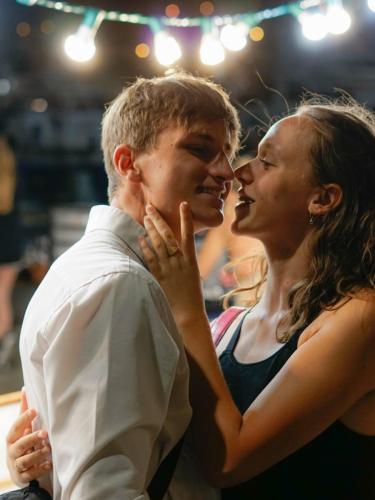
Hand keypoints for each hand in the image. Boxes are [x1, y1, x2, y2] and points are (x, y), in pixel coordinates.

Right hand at [6, 389, 51, 485]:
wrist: (18, 469)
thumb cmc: (22, 442)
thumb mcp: (22, 428)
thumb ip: (24, 410)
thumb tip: (25, 388)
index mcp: (12, 438)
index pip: (16, 427)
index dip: (24, 418)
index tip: (35, 410)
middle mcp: (12, 451)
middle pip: (20, 445)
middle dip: (32, 439)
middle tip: (45, 433)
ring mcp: (17, 465)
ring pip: (25, 461)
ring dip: (37, 455)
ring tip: (48, 449)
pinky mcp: (23, 477)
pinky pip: (31, 474)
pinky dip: (40, 469)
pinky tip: (49, 464)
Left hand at [140, 202, 206, 327]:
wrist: (187, 313)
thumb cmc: (191, 293)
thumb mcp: (192, 273)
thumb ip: (184, 258)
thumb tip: (175, 246)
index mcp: (190, 260)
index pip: (188, 234)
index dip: (186, 218)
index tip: (183, 204)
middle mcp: (179, 261)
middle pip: (167, 236)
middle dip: (159, 220)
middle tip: (151, 208)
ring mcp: (168, 268)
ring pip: (157, 244)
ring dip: (150, 230)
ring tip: (145, 218)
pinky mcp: (158, 277)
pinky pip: (150, 259)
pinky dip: (145, 247)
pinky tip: (141, 239)